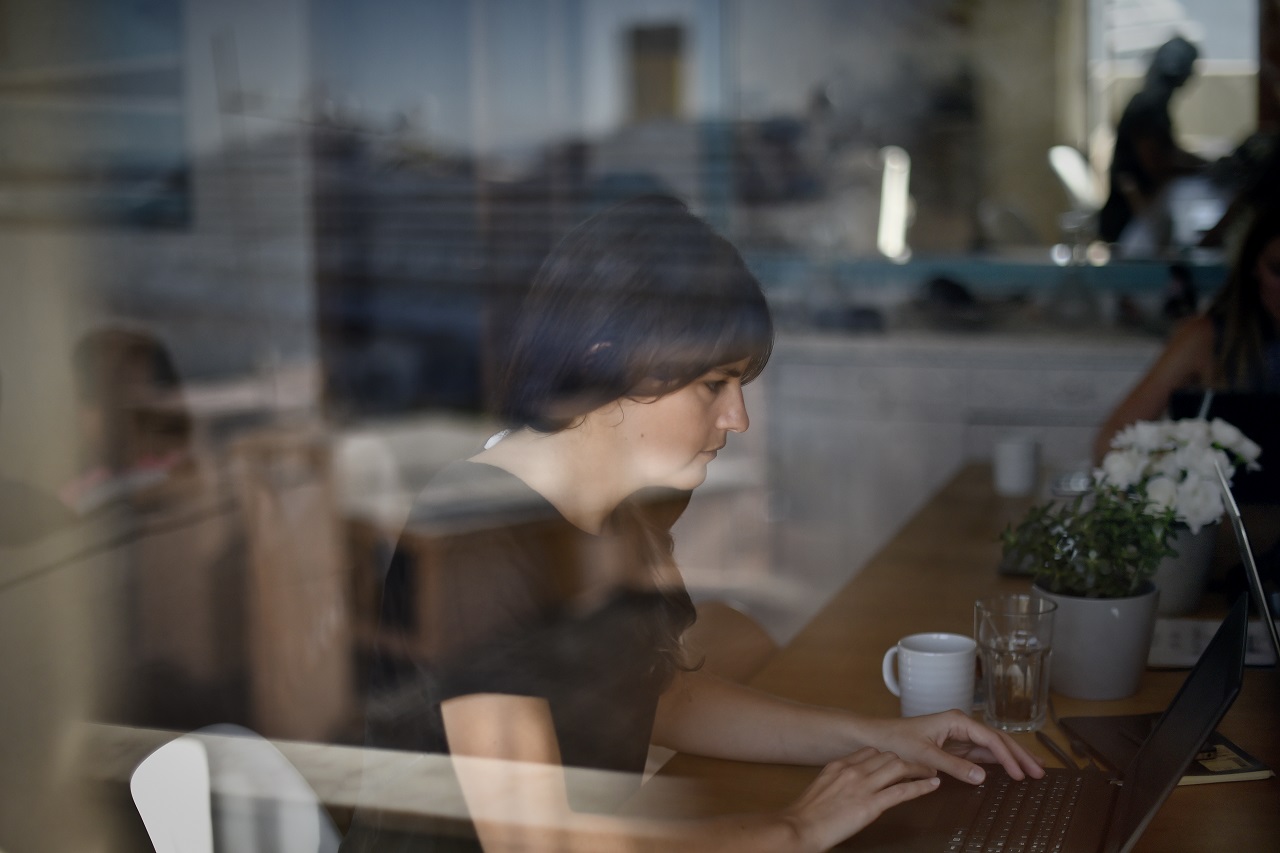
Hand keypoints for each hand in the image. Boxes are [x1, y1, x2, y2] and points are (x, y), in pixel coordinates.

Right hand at [781, 747, 939, 852]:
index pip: (870, 752)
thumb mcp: (820, 788)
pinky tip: (932, 785)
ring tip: (929, 773)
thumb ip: (837, 782)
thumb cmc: (805, 815)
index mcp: (839, 765)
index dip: (886, 756)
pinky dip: (921, 787)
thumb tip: (848, 787)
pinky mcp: (872, 805)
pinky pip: (903, 791)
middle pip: (887, 756)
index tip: (894, 762)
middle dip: (904, 761)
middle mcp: (853, 770)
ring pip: (898, 768)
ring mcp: (863, 786)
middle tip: (916, 768)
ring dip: (917, 769)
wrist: (800, 827)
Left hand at [855, 710, 1044, 784]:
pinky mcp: (956, 746)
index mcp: (957, 721)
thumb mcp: (924, 755)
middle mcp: (962, 725)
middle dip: (1020, 754)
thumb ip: (953, 766)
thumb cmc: (896, 740)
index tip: (1020, 773)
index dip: (1008, 756)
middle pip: (998, 739)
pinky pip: (983, 754)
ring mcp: (960, 736)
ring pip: (994, 746)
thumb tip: (981, 777)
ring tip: (1035, 769)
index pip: (990, 739)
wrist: (878, 738)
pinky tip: (1011, 769)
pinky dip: (999, 761)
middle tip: (1040, 771)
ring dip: (1014, 757)